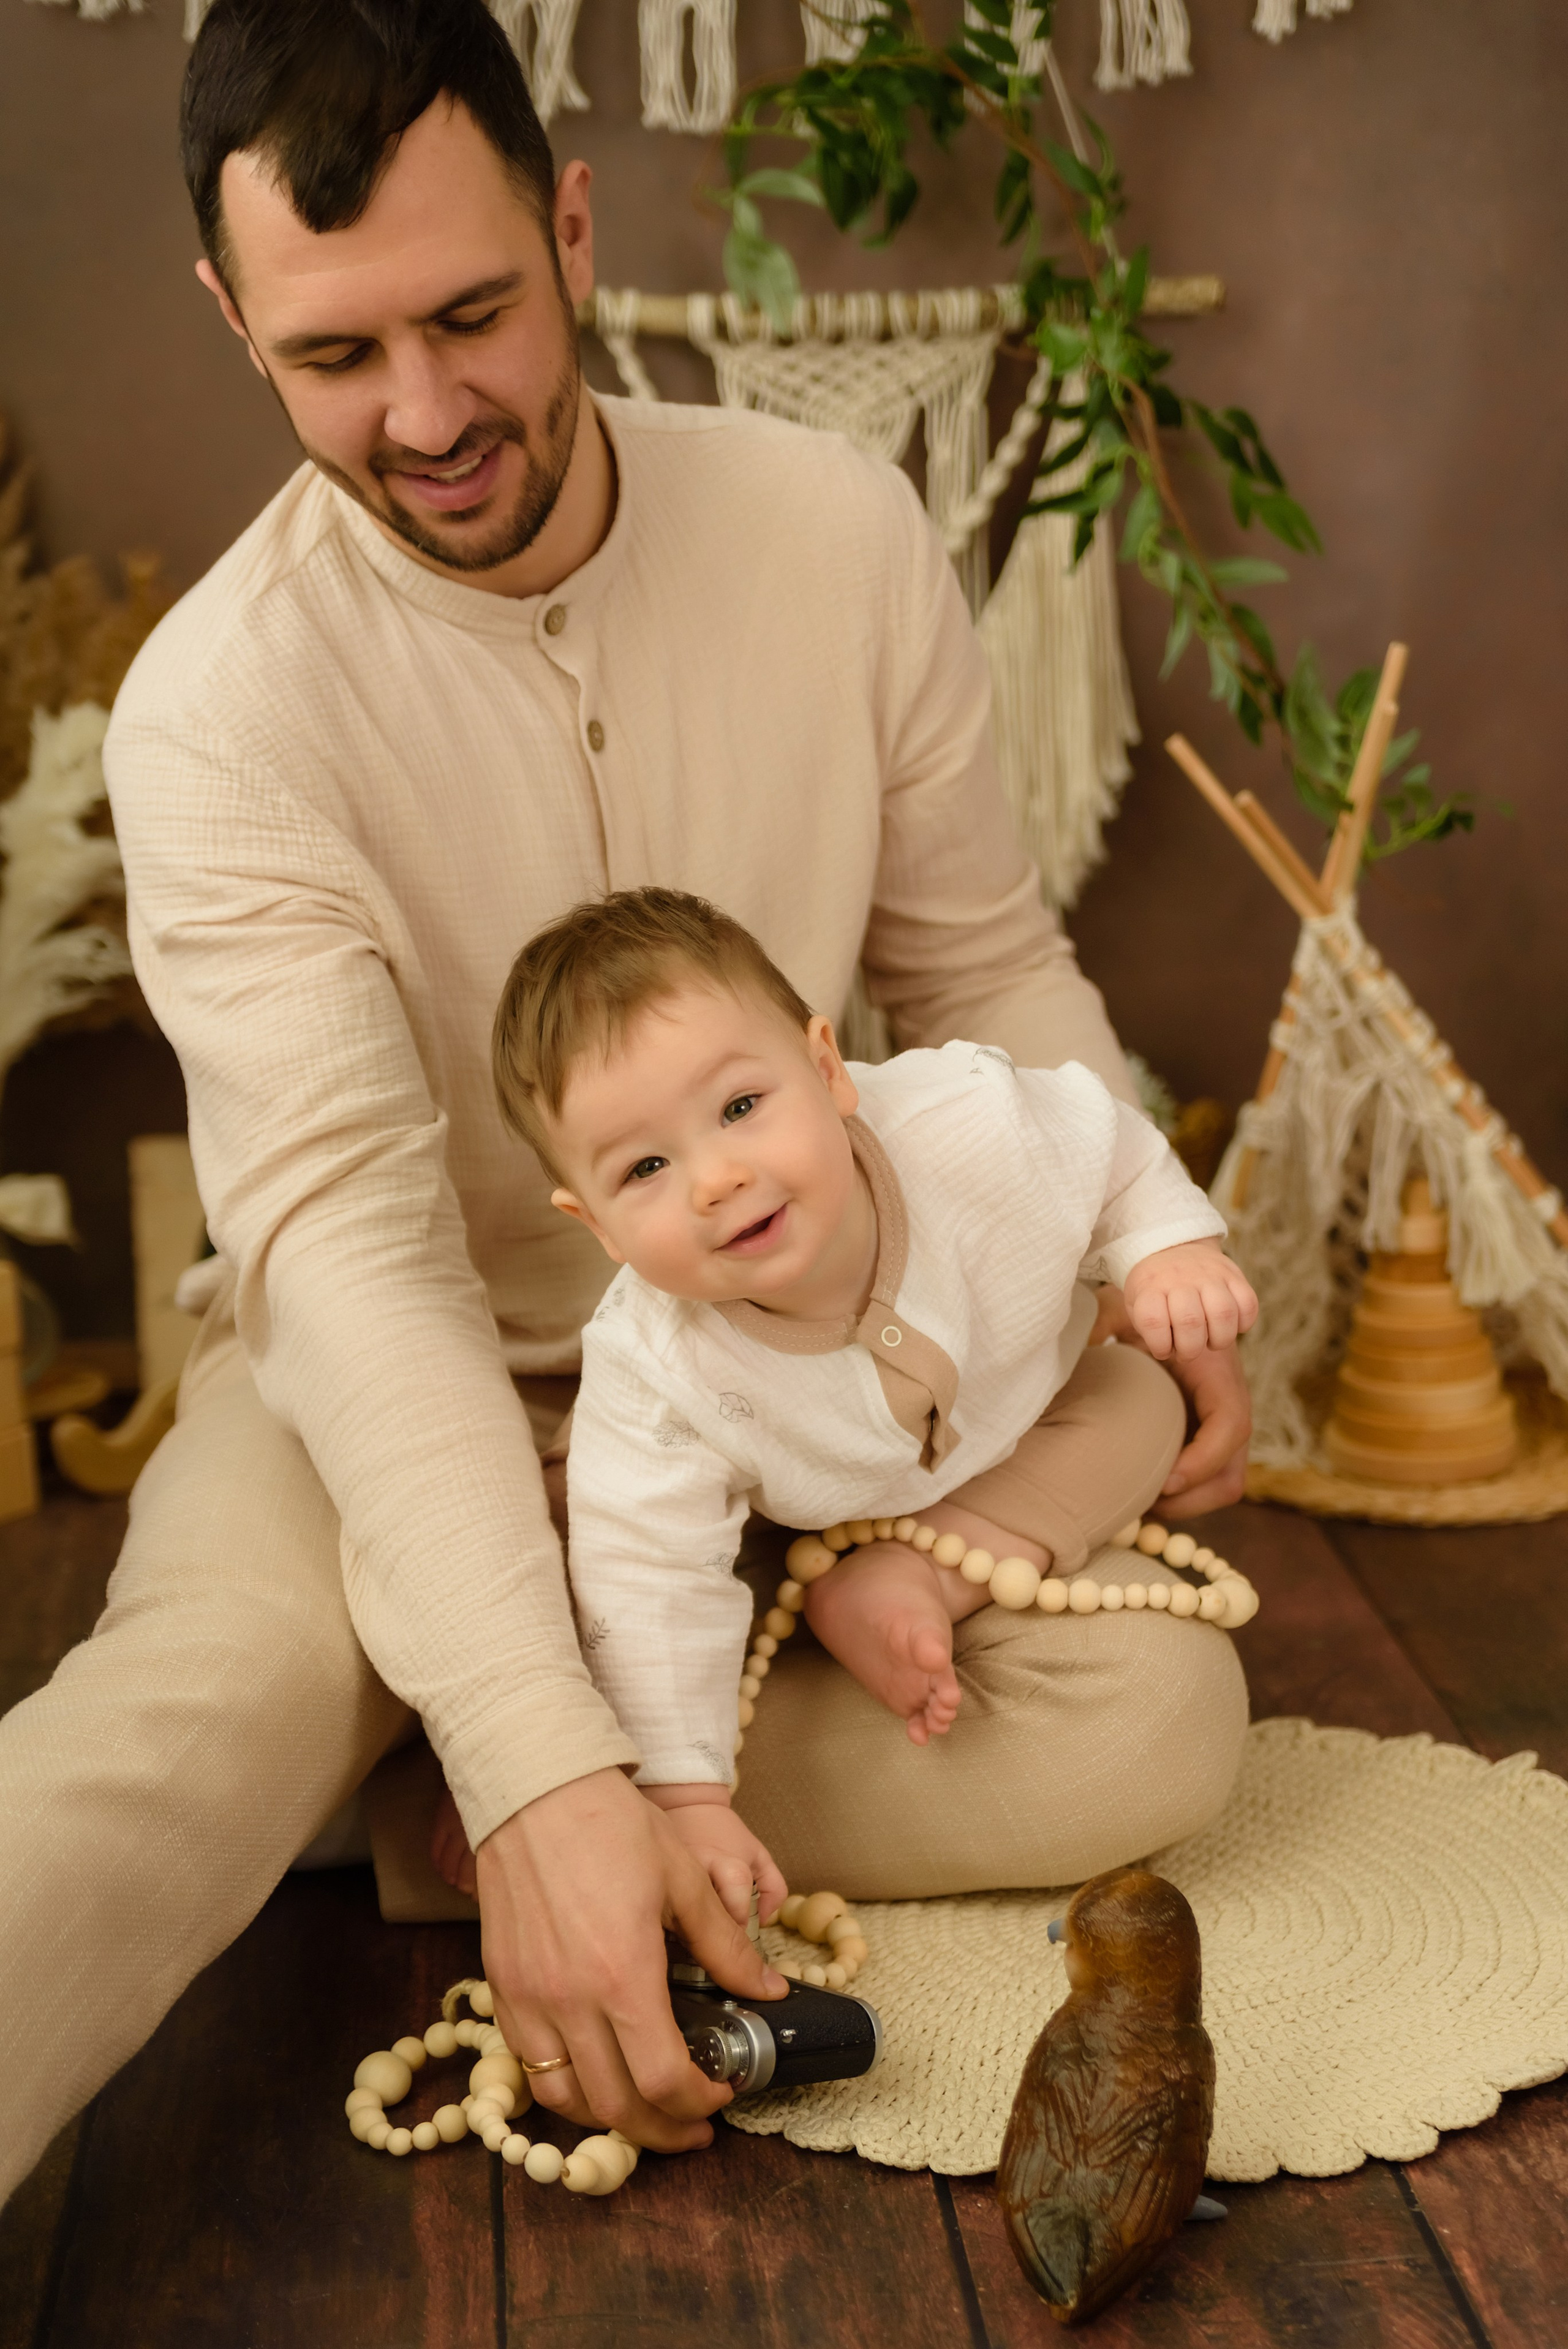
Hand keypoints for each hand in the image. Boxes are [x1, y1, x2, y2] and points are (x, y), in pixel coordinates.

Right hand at [475, 1766, 787, 2151]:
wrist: (534, 1787)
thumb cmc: (611, 1826)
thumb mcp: (684, 1880)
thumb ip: (726, 1946)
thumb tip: (768, 1990)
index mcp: (623, 1977)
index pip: (662, 2081)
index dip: (697, 2103)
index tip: (722, 2093)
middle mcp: (569, 2001)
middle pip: (614, 2107)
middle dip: (661, 2130)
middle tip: (692, 2124)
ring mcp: (529, 1998)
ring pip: (564, 2098)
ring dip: (609, 2118)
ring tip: (645, 2109)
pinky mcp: (501, 1986)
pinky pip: (530, 2063)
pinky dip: (564, 2083)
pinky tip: (593, 2069)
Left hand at [1089, 1287, 1251, 1518]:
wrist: (1176, 1309)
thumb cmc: (1151, 1312)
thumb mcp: (1131, 1310)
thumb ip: (1109, 1319)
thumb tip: (1086, 1338)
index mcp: (1219, 1375)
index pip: (1231, 1427)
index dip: (1202, 1460)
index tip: (1164, 1480)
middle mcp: (1230, 1408)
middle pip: (1231, 1475)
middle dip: (1190, 1500)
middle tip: (1143, 1503)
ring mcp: (1223, 1430)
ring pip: (1223, 1487)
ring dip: (1184, 1506)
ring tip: (1139, 1504)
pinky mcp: (1210, 1442)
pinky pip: (1209, 1484)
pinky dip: (1182, 1499)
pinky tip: (1143, 1493)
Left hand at [1122, 1241, 1257, 1361]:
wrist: (1172, 1247)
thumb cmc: (1154, 1288)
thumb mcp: (1136, 1303)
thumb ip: (1144, 1328)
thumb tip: (1167, 1350)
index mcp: (1150, 1287)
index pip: (1153, 1321)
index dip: (1160, 1346)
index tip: (1162, 1350)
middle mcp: (1179, 1278)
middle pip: (1190, 1321)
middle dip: (1190, 1349)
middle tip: (1188, 1352)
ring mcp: (1209, 1274)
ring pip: (1223, 1313)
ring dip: (1220, 1339)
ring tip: (1211, 1342)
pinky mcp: (1234, 1274)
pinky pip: (1248, 1303)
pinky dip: (1243, 1324)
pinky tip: (1230, 1327)